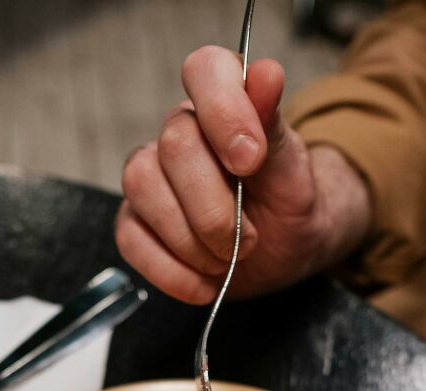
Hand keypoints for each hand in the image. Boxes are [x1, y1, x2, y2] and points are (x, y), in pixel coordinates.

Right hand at [115, 46, 370, 303]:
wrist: (283, 253)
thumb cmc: (287, 205)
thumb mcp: (294, 171)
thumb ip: (273, 126)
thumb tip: (266, 74)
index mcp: (222, 104)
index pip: (204, 70)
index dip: (224, 112)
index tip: (250, 162)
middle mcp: (178, 134)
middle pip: (173, 149)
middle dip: (216, 209)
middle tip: (250, 240)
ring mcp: (150, 178)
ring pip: (143, 190)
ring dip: (193, 241)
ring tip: (227, 259)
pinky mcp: (134, 222)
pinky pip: (131, 240)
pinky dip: (172, 272)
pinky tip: (205, 283)